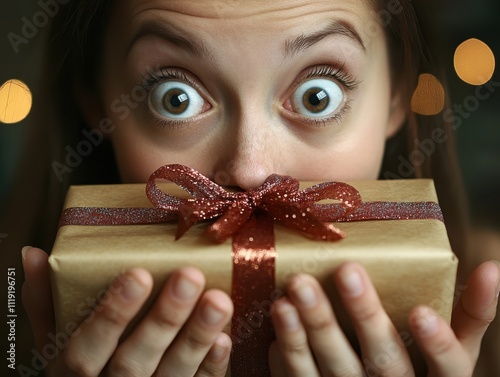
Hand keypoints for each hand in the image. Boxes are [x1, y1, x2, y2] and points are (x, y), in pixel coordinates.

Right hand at [22, 247, 233, 376]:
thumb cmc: (79, 366)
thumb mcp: (55, 340)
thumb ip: (45, 302)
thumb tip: (34, 254)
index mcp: (72, 374)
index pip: (85, 350)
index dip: (111, 314)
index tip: (137, 274)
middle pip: (134, 362)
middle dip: (163, 320)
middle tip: (189, 277)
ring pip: (171, 376)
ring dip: (196, 338)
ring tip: (218, 300)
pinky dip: (211, 367)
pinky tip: (224, 338)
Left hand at [269, 261, 499, 376]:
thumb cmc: (425, 370)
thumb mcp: (455, 350)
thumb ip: (471, 315)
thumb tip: (493, 267)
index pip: (448, 367)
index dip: (436, 343)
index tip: (420, 312)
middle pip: (383, 360)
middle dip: (363, 315)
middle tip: (345, 270)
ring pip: (335, 369)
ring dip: (312, 331)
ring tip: (292, 294)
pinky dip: (289, 350)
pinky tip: (280, 316)